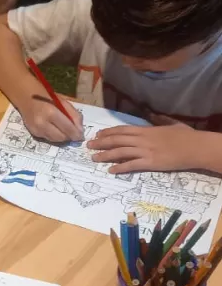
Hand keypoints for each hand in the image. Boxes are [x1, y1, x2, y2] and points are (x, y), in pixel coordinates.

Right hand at [20, 95, 83, 142]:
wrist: (26, 97)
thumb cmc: (47, 97)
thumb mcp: (64, 102)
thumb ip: (74, 115)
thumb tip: (80, 130)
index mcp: (51, 113)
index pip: (67, 129)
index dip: (76, 134)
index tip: (81, 136)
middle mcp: (42, 123)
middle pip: (61, 137)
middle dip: (69, 137)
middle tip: (74, 133)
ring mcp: (36, 129)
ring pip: (55, 140)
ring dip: (62, 137)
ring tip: (64, 130)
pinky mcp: (33, 133)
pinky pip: (48, 138)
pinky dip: (54, 136)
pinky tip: (55, 128)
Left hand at [88, 114, 203, 173]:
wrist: (196, 147)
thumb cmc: (186, 136)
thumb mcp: (171, 124)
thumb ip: (159, 120)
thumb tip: (153, 115)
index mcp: (146, 130)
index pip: (122, 130)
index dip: (108, 132)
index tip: (97, 135)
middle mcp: (142, 139)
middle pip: (117, 140)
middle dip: (101, 143)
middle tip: (89, 146)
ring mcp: (145, 151)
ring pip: (120, 152)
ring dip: (105, 155)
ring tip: (94, 158)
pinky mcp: (150, 163)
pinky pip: (131, 165)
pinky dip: (120, 167)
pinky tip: (110, 170)